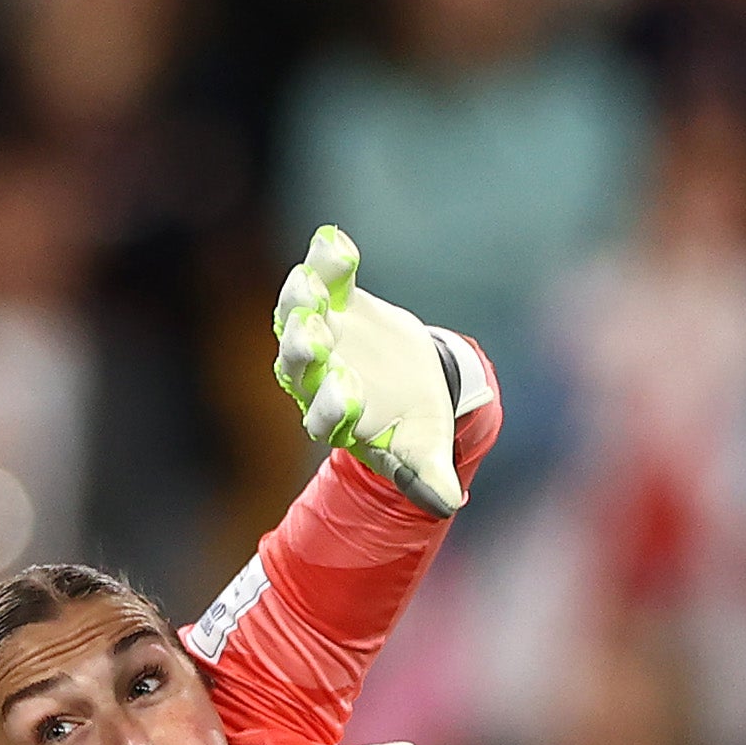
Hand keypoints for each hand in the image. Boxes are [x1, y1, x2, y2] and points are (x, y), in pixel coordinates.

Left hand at [271, 226, 495, 516]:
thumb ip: (428, 474)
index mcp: (335, 418)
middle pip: (298, 363)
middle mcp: (315, 376)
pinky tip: (336, 241)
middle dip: (303, 348)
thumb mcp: (423, 449)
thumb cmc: (410, 425)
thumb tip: (447, 503)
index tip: (349, 395)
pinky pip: (325, 278)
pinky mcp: (335, 301)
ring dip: (300, 300)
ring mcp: (320, 334)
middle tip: (312, 334)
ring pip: (298, 317)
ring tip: (309, 283)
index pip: (324, 416)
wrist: (409, 384)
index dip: (334, 406)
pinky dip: (328, 261)